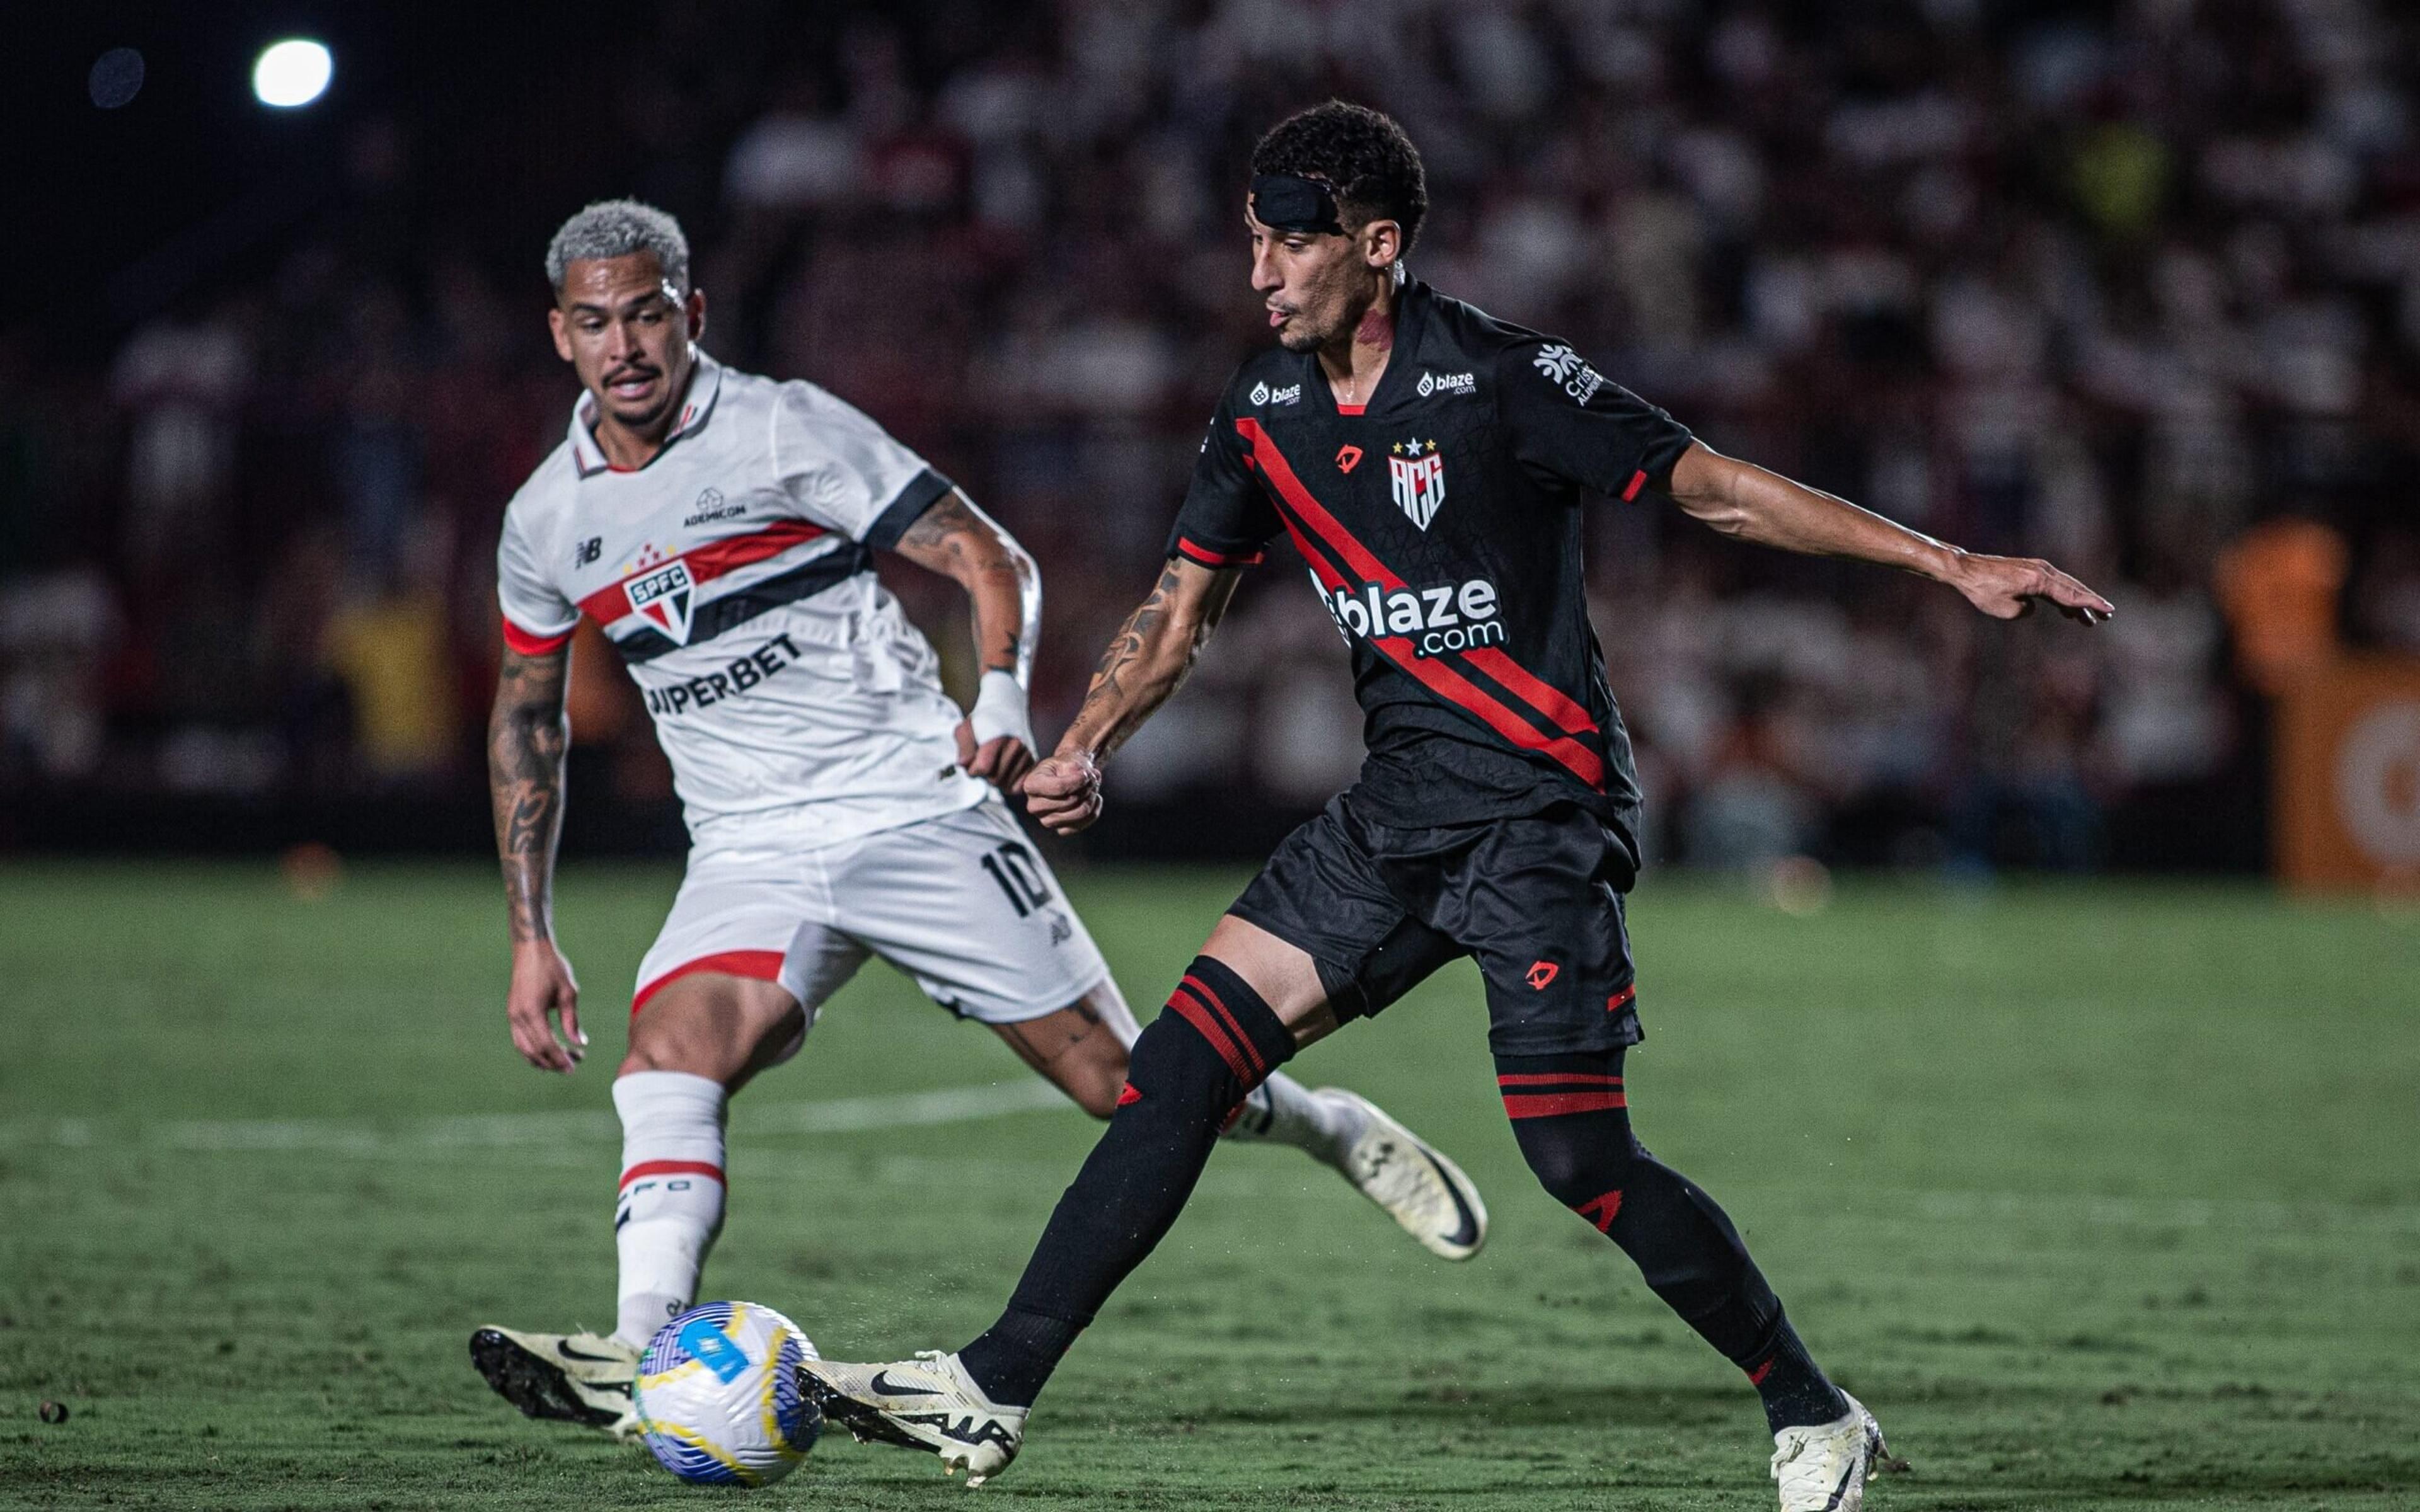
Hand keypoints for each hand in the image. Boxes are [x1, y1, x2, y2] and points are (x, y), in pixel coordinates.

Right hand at [505, 938, 584, 1072]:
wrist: (531, 949)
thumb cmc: (553, 968)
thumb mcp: (568, 993)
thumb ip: (571, 1020)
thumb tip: (579, 1043)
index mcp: (532, 1012)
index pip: (546, 1044)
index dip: (559, 1058)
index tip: (573, 1067)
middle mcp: (518, 1016)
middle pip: (534, 1050)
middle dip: (552, 1062)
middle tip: (572, 1066)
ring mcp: (512, 1015)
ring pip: (523, 1048)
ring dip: (541, 1059)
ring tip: (561, 1062)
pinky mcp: (512, 1013)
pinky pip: (520, 1039)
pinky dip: (532, 1050)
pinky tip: (547, 1051)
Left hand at [956, 718, 1037, 794]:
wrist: (1007, 710)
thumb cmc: (983, 722)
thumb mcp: (965, 729)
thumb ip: (963, 748)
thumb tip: (964, 764)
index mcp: (998, 738)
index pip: (982, 769)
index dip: (972, 769)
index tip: (973, 760)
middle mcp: (1016, 747)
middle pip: (994, 780)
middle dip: (985, 775)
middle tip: (985, 761)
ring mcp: (1027, 756)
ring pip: (1005, 785)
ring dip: (997, 780)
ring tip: (995, 763)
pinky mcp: (1033, 764)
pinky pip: (1017, 787)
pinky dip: (1009, 784)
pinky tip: (1005, 771)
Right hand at [1023, 749, 1104, 833]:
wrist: (1066, 776)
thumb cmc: (1065, 766)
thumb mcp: (1067, 759)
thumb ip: (1075, 767)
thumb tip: (1086, 778)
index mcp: (1031, 785)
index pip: (1059, 787)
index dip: (1078, 780)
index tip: (1087, 773)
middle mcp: (1034, 806)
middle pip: (1070, 801)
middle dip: (1087, 788)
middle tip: (1092, 778)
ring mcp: (1046, 820)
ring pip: (1079, 813)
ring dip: (1092, 798)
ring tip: (1094, 786)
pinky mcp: (1059, 829)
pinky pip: (1083, 823)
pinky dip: (1093, 810)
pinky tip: (1093, 799)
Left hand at [1948, 552, 2114, 624]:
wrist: (1967, 569)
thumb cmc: (1982, 590)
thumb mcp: (2005, 609)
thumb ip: (2025, 611)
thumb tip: (2034, 605)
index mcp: (2039, 580)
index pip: (2071, 595)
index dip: (2091, 604)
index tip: (2108, 610)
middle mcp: (2043, 571)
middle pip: (2073, 589)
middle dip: (2091, 603)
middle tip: (2108, 616)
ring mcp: (2038, 569)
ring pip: (2065, 587)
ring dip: (2078, 603)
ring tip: (2090, 620)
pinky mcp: (2031, 571)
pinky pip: (2054, 586)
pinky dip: (2062, 598)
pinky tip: (2068, 612)